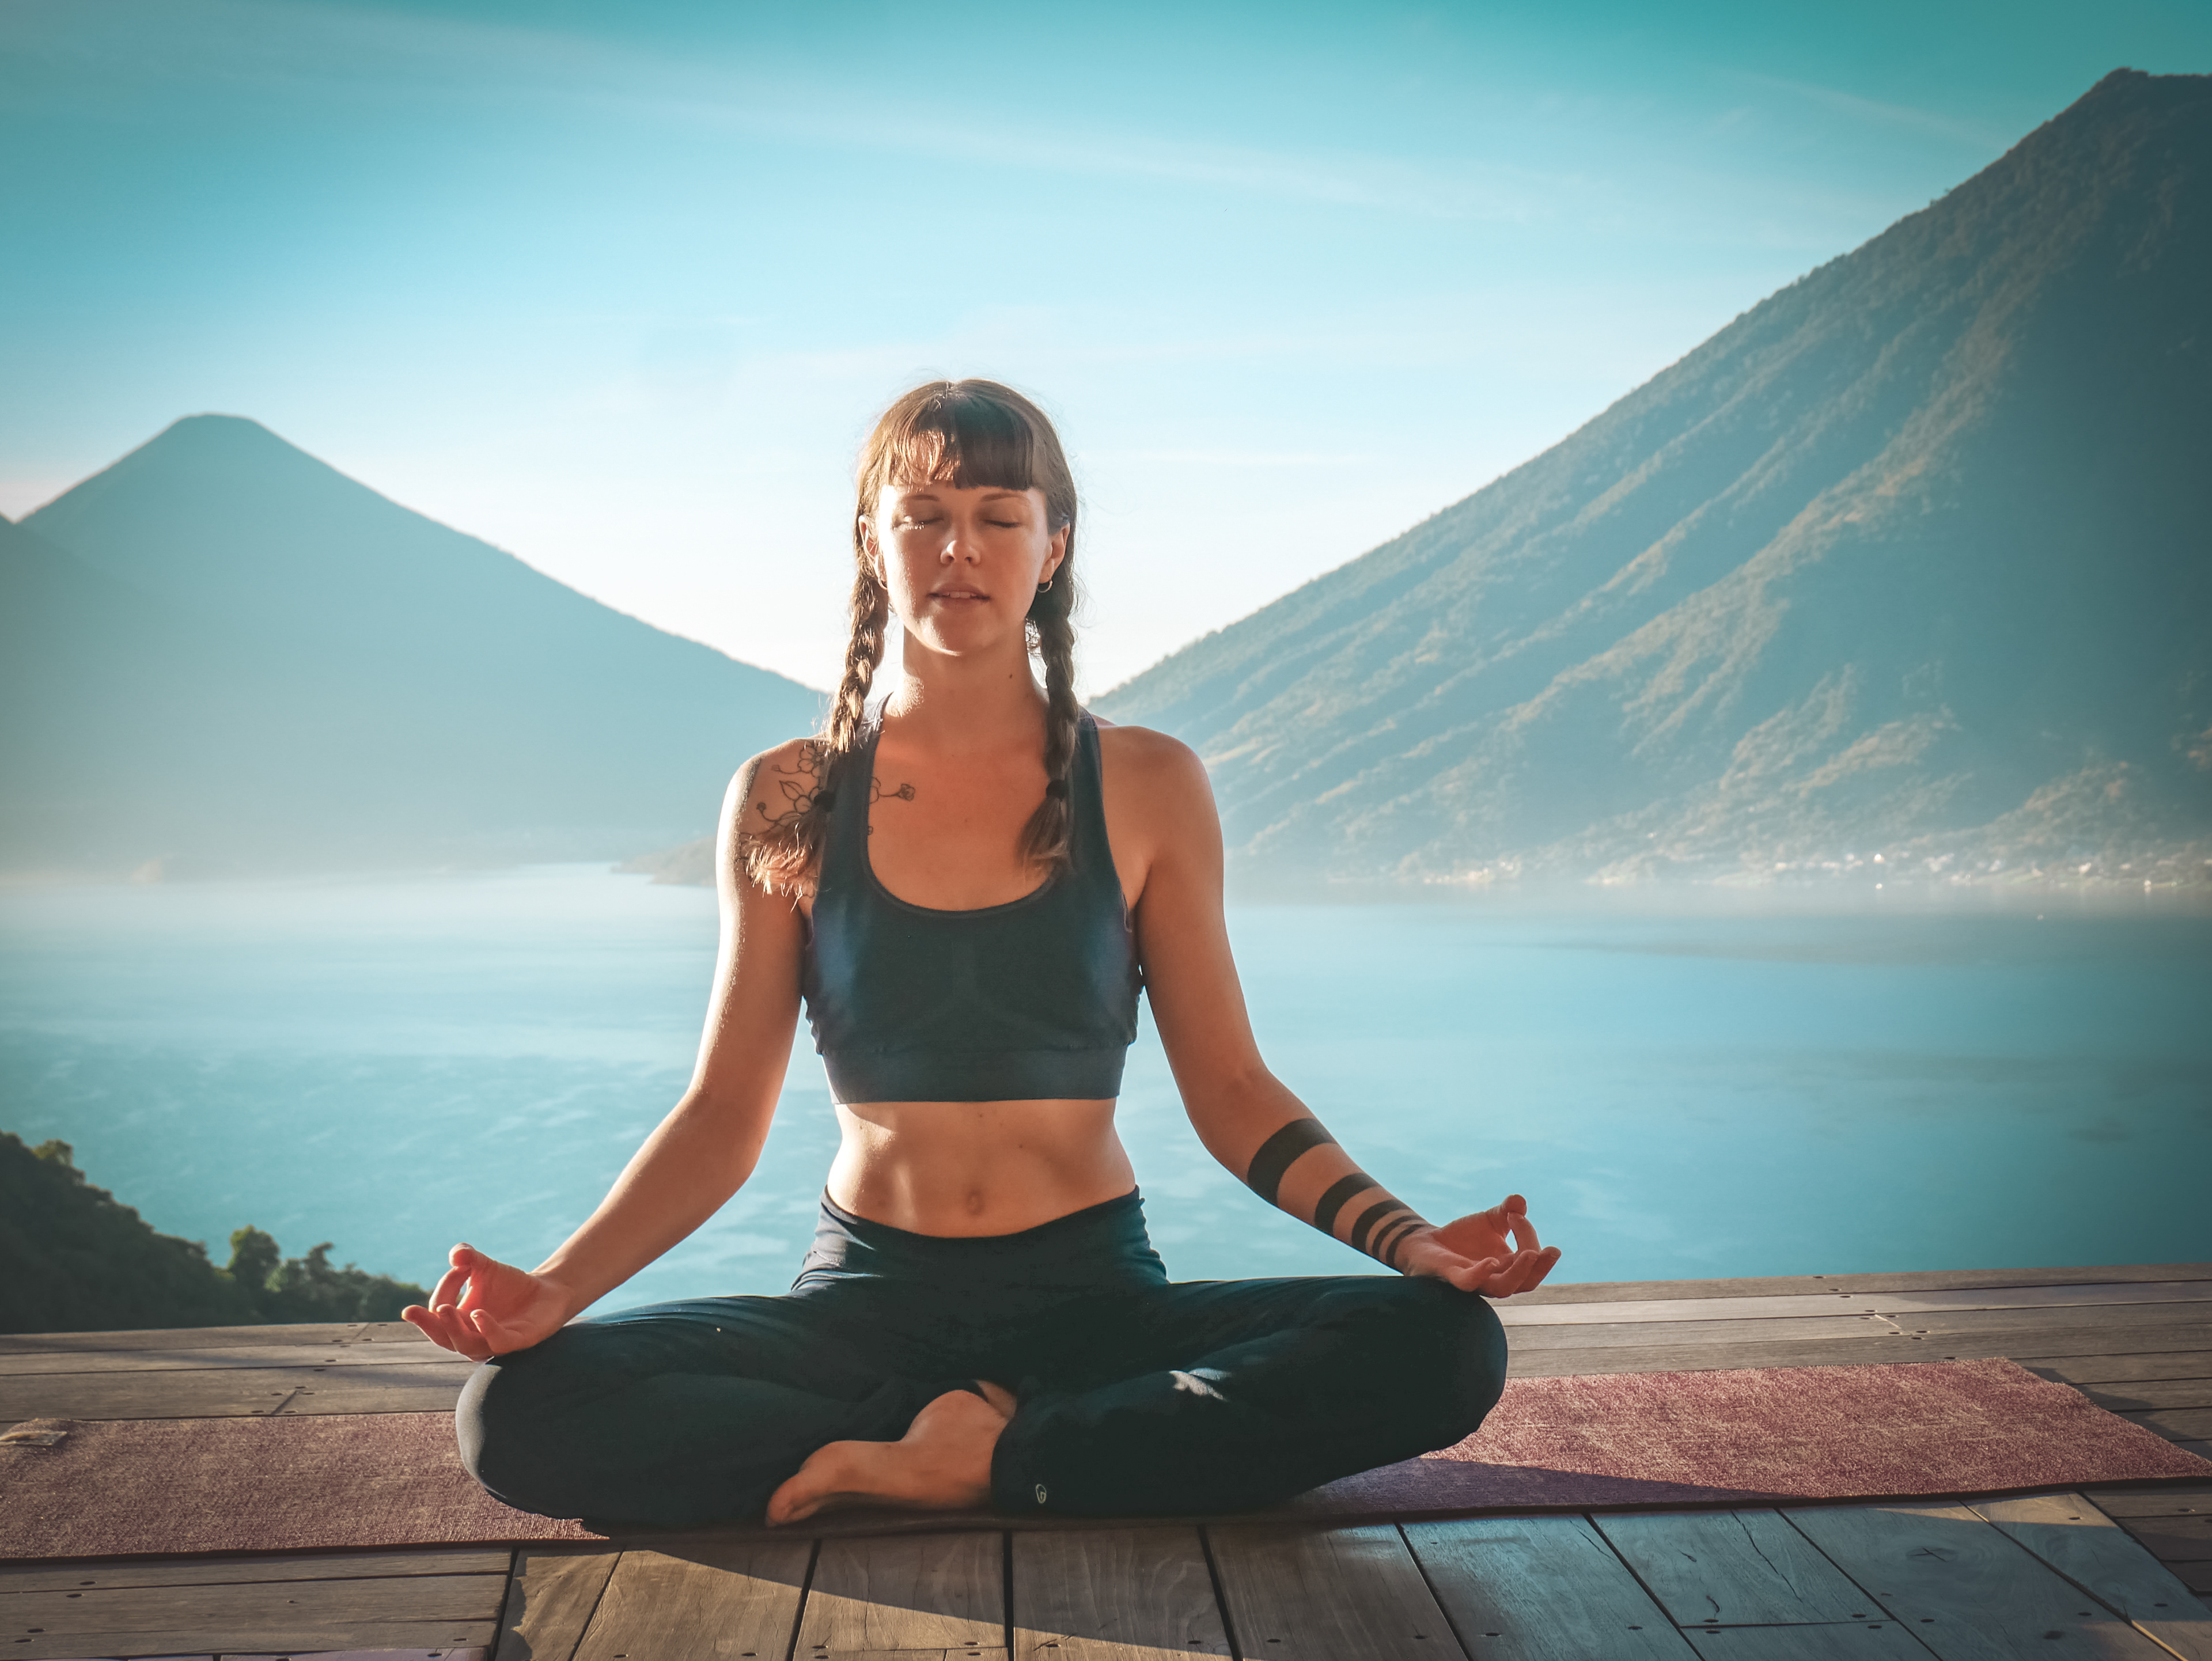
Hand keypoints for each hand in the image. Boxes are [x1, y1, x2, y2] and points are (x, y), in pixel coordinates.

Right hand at [401, 1244, 573, 1360]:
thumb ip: (468, 1258)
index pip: (439, 1312)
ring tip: (445, 1309)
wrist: (547, 1291)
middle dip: (427, 1325)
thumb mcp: (484, 1267)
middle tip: (410, 1311)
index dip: (444, 1289)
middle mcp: (472, 1338)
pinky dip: (486, 1329)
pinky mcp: (517, 1341)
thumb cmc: (509, 1284)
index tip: (459, 1265)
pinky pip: (498, 1342)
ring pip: (466, 1345)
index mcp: (458, 1323)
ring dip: (453, 1328)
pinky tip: (478, 1314)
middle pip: (443, 1338)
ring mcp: (493, 1342)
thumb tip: (456, 1255)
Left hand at [1394, 1194, 1560, 1296]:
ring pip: (1503, 1288)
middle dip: (1541, 1267)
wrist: (1427, 1242)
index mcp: (1509, 1268)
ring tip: (1529, 1254)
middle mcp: (1496, 1279)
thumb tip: (1519, 1201)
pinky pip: (1469, 1282)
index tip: (1516, 1214)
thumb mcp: (1490, 1220)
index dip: (1529, 1236)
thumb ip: (1507, 1211)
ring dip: (1518, 1273)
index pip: (1530, 1258)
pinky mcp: (1453, 1277)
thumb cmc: (1463, 1237)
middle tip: (1551, 1250)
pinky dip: (1481, 1274)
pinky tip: (1490, 1261)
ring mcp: (1476, 1281)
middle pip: (1526, 1283)